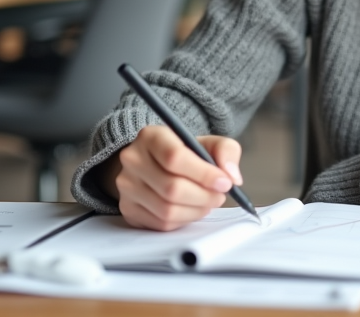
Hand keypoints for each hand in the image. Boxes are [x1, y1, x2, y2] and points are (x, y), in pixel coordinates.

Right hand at [101, 125, 243, 230]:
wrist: (155, 164)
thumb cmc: (185, 154)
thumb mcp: (207, 143)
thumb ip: (226, 151)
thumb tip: (232, 177)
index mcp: (151, 137)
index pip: (175, 158)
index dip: (204, 174)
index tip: (225, 182)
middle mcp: (133, 160)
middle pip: (172, 188)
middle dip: (204, 196)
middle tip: (220, 195)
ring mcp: (127, 187)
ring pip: (167, 209)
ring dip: (196, 210)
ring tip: (208, 202)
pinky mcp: (128, 210)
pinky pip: (161, 223)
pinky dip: (184, 220)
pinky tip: (192, 209)